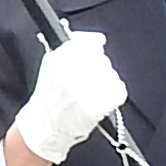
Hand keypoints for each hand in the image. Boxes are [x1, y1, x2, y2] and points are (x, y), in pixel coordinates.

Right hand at [10, 28, 124, 164]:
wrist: (47, 126)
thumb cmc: (47, 97)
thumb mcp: (51, 63)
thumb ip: (72, 47)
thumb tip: (97, 39)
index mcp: (66, 56)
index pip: (92, 42)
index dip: (93, 49)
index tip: (92, 54)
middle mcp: (81, 67)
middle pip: (102, 60)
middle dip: (96, 71)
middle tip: (84, 84)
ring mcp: (95, 84)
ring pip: (111, 75)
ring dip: (104, 84)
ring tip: (89, 96)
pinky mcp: (107, 99)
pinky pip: (119, 90)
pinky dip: (112, 96)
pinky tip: (99, 103)